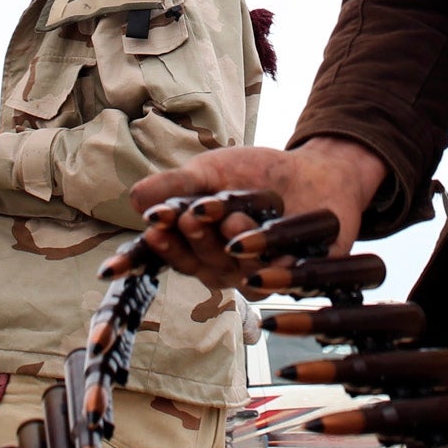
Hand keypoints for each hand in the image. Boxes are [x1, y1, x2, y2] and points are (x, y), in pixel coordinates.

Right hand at [127, 138, 388, 286]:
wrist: (311, 170)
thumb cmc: (251, 174)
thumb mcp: (208, 172)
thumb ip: (175, 186)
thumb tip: (136, 200)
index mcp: (198, 249)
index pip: (169, 256)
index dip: (149, 255)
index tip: (143, 237)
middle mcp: (223, 269)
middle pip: (200, 264)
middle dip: (192, 240)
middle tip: (185, 216)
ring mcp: (257, 276)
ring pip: (234, 271)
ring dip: (226, 245)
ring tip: (225, 217)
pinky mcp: (294, 278)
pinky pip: (276, 277)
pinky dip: (265, 262)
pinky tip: (256, 244)